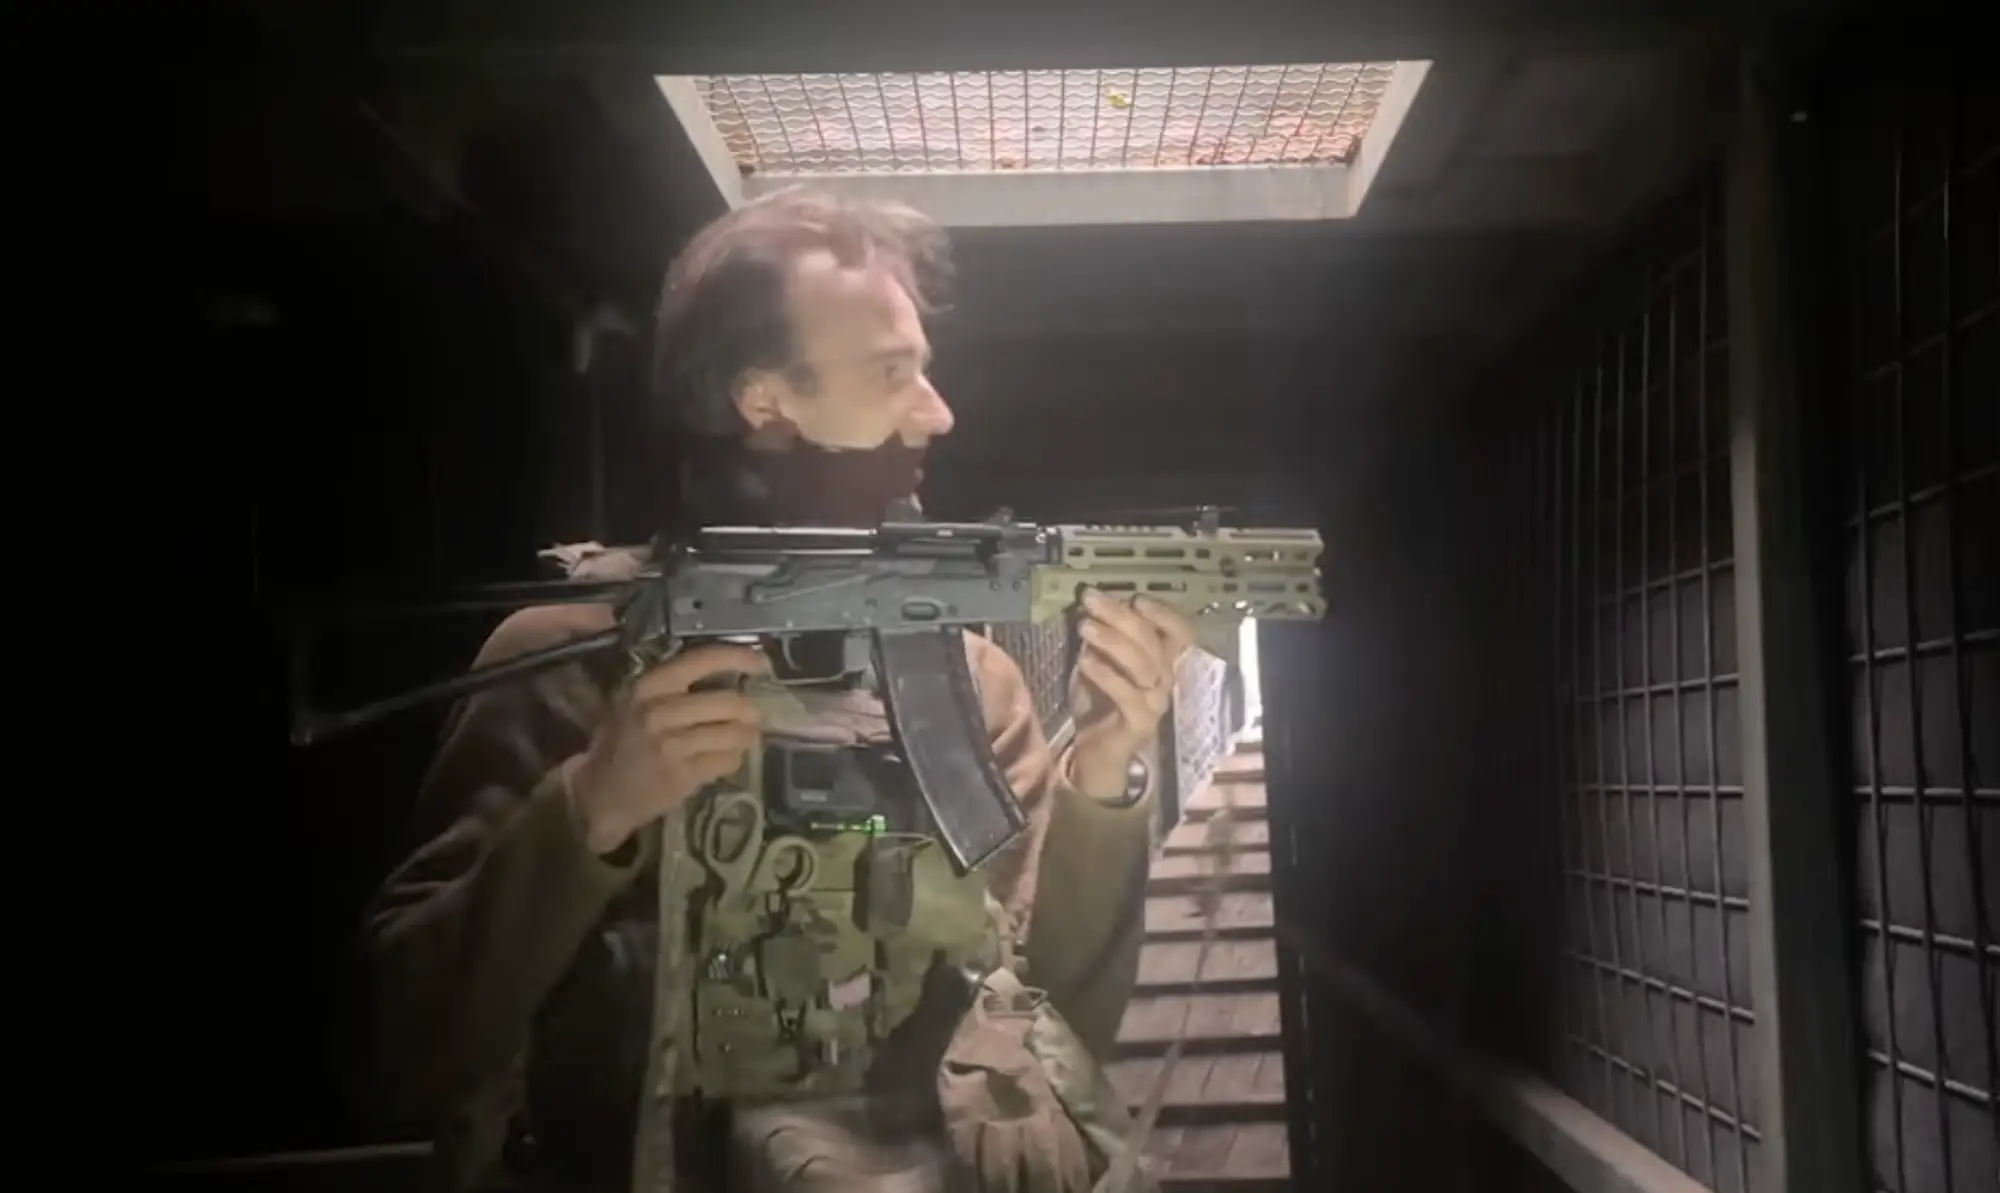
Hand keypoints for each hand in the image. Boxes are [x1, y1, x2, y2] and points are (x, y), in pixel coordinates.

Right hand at [570, 644, 769, 854]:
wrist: (599, 793)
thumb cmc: (621, 742)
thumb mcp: (636, 702)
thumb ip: (675, 686)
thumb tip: (731, 673)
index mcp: (648, 687)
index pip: (702, 660)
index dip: (739, 658)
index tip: (763, 663)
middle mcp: (659, 712)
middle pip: (728, 702)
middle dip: (750, 711)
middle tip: (753, 716)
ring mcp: (672, 746)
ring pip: (733, 733)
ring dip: (746, 736)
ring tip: (745, 738)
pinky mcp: (683, 776)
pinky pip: (727, 760)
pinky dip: (733, 759)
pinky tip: (726, 759)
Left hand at [1067, 591, 1195, 800]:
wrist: (1096, 753)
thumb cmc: (1099, 702)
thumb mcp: (1097, 663)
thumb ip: (1099, 639)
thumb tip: (1092, 607)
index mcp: (1161, 662)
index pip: (1181, 632)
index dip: (1165, 612)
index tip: (1135, 597)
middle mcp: (1165, 679)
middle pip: (1153, 640)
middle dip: (1121, 615)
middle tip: (1091, 599)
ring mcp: (1156, 701)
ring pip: (1143, 664)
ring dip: (1112, 640)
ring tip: (1084, 627)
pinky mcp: (1141, 722)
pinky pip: (1127, 694)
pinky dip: (1106, 674)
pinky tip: (1084, 662)